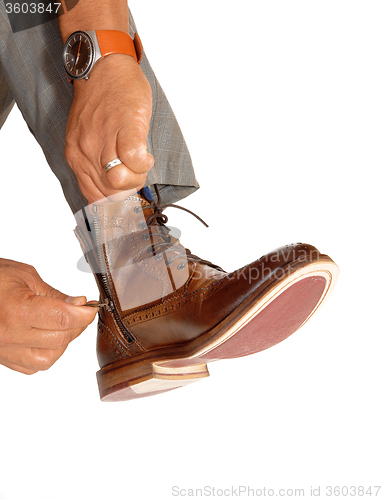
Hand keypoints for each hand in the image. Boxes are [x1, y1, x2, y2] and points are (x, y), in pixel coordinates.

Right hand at [0, 259, 97, 373]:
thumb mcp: (25, 276)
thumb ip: (54, 294)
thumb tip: (79, 305)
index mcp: (16, 310)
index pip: (63, 319)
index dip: (84, 314)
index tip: (92, 307)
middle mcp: (9, 335)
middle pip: (60, 339)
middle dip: (78, 324)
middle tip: (81, 311)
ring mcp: (5, 351)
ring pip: (50, 357)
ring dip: (64, 341)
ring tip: (62, 322)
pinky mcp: (3, 359)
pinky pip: (34, 365)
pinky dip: (47, 352)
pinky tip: (45, 336)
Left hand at [65, 54, 154, 203]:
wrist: (103, 66)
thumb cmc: (99, 101)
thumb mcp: (85, 137)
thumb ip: (93, 161)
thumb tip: (111, 183)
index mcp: (77, 156)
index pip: (95, 197)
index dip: (114, 195)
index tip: (123, 183)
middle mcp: (86, 152)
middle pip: (111, 193)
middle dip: (128, 187)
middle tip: (134, 169)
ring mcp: (104, 140)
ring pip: (121, 181)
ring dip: (137, 175)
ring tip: (140, 160)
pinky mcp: (125, 129)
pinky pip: (134, 160)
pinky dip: (143, 163)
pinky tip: (145, 153)